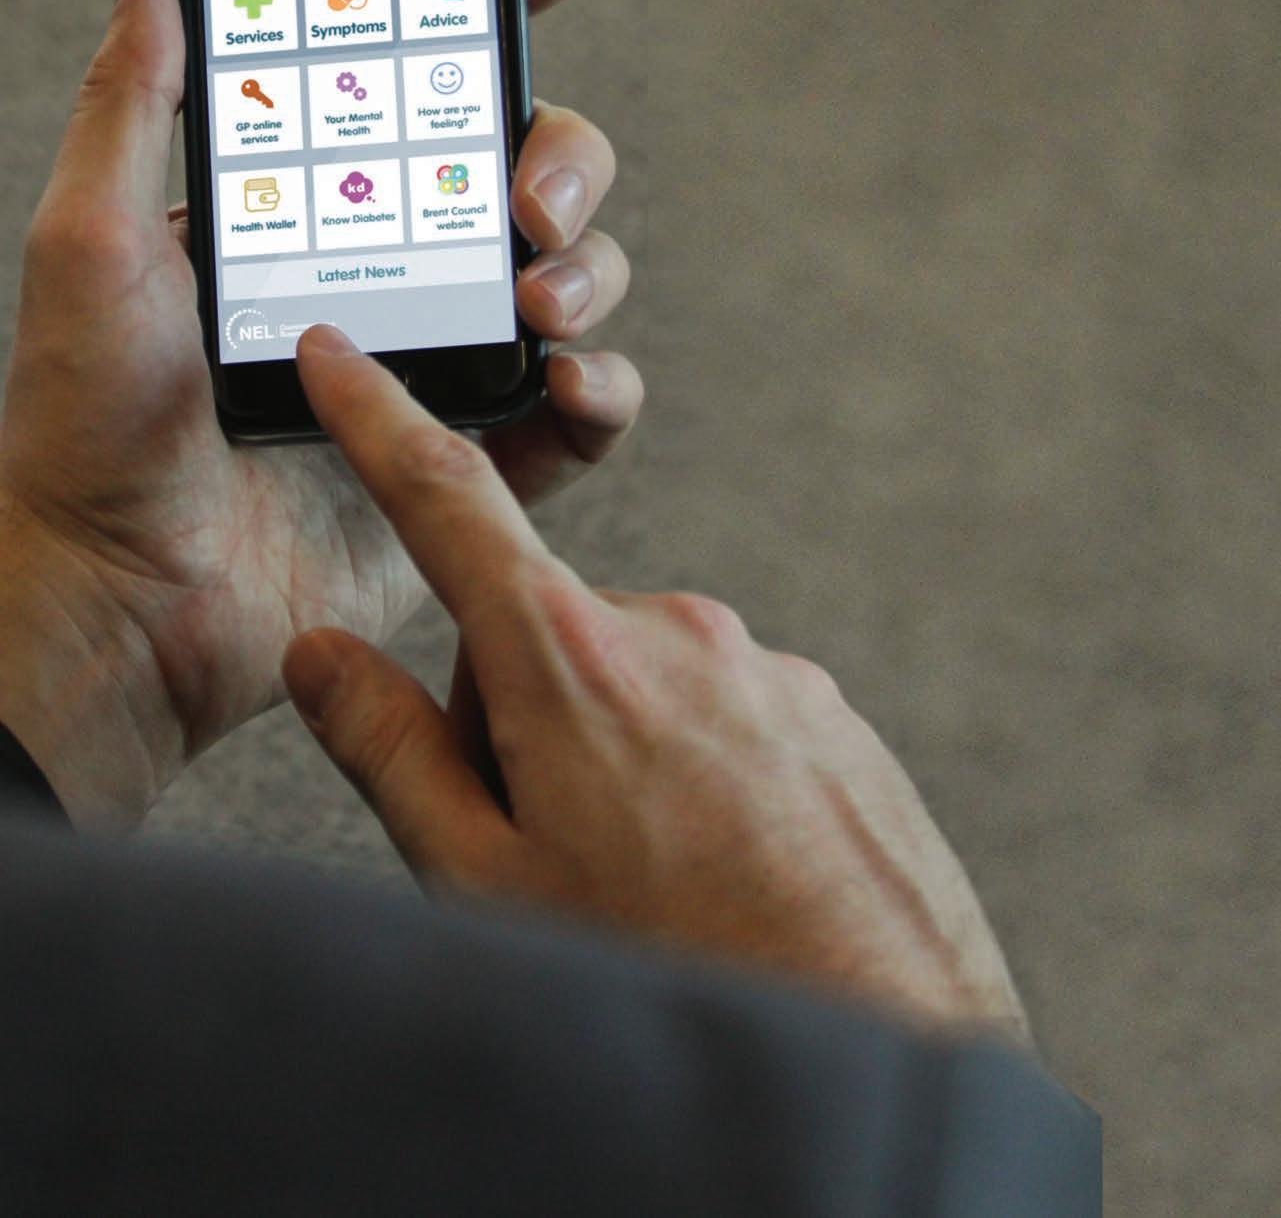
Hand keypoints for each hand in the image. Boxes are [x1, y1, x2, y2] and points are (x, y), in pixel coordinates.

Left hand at [0, 0, 640, 825]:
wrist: (124, 597)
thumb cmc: (88, 425)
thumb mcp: (92, 239)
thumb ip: (136, 100)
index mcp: (326, 196)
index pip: (437, 73)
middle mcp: (401, 265)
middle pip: (538, 166)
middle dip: (567, 154)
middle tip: (524, 192)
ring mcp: (448, 362)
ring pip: (580, 275)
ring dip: (589, 268)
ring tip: (532, 299)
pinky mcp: (482, 460)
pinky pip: (582, 411)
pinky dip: (602, 389)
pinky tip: (565, 382)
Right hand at [283, 328, 1028, 1044]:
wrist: (879, 1040)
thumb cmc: (660, 971)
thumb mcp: (484, 880)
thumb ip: (390, 751)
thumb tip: (322, 653)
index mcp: (569, 658)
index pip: (448, 503)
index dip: (379, 420)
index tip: (340, 359)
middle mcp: (674, 630)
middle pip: (541, 633)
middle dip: (517, 713)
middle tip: (545, 838)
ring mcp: (762, 665)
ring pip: (635, 682)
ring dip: (613, 751)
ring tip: (648, 873)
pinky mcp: (824, 706)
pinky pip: (722, 712)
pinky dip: (695, 770)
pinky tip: (721, 869)